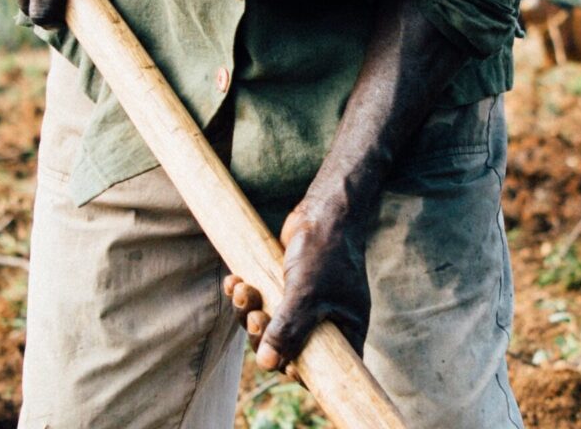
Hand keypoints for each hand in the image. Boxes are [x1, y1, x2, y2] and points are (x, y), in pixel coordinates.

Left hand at [220, 191, 373, 370]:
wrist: (323, 208)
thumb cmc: (326, 250)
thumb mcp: (308, 293)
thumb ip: (289, 330)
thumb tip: (268, 364)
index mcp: (345, 331)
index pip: (324, 371)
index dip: (299, 372)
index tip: (282, 362)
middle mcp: (326, 323)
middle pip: (286, 351)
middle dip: (263, 335)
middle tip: (256, 315)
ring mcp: (304, 306)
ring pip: (268, 327)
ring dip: (248, 312)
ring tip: (242, 290)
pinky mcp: (284, 289)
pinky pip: (260, 304)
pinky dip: (244, 296)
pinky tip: (234, 280)